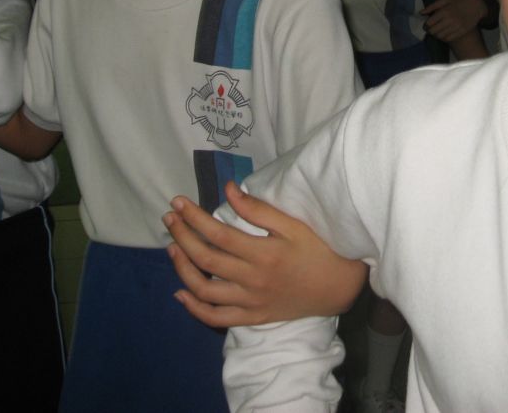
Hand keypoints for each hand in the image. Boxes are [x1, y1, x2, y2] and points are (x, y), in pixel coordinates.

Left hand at [163, 181, 367, 327]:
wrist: (338, 288)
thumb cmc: (318, 250)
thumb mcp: (293, 225)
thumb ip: (259, 210)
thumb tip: (228, 190)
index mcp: (264, 254)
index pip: (219, 234)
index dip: (194, 217)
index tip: (179, 202)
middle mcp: (253, 280)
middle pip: (206, 259)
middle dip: (182, 236)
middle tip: (169, 218)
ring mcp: (251, 302)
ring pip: (205, 291)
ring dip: (182, 269)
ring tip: (171, 248)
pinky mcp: (253, 317)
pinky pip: (217, 318)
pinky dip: (195, 309)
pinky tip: (181, 292)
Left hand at [421, 0, 485, 43]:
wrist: (475, 7)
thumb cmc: (458, 3)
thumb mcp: (445, 1)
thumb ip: (432, 6)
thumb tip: (421, 13)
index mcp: (444, 12)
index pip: (429, 23)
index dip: (426, 25)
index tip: (426, 25)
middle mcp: (449, 20)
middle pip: (433, 31)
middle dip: (430, 31)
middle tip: (430, 30)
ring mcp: (456, 27)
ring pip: (440, 36)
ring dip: (436, 35)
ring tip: (437, 32)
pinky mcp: (461, 32)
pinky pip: (448, 39)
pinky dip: (443, 38)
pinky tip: (443, 35)